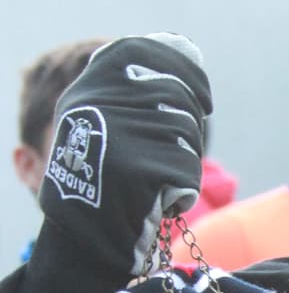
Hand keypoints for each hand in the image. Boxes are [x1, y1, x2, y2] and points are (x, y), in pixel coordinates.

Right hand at [21, 34, 212, 292]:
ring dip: (182, 164)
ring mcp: (120, 134)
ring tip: (152, 185)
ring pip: (187, 135)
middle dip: (188, 129)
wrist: (83, 243)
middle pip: (178, 96)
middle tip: (168, 158)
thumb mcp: (103, 125)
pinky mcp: (139, 168)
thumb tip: (186, 49)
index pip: (146, 49)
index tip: (201, 96)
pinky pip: (187, 170)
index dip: (183, 66)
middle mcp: (99, 104)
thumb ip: (134, 89)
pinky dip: (181, 192)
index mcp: (88, 87)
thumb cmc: (101, 186)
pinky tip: (155, 203)